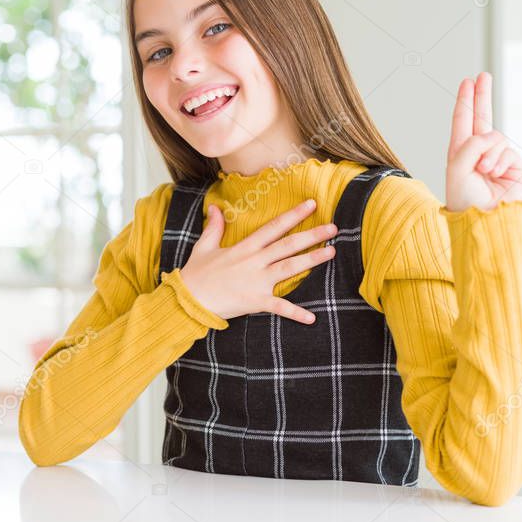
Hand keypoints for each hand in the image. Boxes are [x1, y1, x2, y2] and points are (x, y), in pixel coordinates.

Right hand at [179, 199, 337, 323]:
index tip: (311, 204)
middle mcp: (254, 261)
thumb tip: (214, 206)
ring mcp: (257, 281)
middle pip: (288, 245)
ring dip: (311, 260)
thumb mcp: (204, 246)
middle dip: (311, 235)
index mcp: (245, 247)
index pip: (274, 227)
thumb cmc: (195, 274)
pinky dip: (295, 313)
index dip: (293, 215)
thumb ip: (214, 227)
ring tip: (331, 252)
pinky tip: (312, 317)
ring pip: (289, 268)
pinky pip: (279, 307)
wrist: (188, 299)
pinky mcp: (255, 301)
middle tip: (333, 227)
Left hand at [445, 72, 521, 211]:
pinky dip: (499, 161)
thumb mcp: (457, 168)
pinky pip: (507, 151)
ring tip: (483, 172)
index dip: (465, 101)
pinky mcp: (514, 165)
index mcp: (460, 152)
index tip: (467, 82)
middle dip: (482, 96)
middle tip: (483, 75)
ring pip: (495, 137)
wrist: (485, 220)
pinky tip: (495, 175)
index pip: (463, 121)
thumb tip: (492, 136)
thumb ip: (471, 145)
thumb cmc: (466, 199)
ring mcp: (497, 158)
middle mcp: (478, 153)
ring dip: (488, 154)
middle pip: (482, 117)